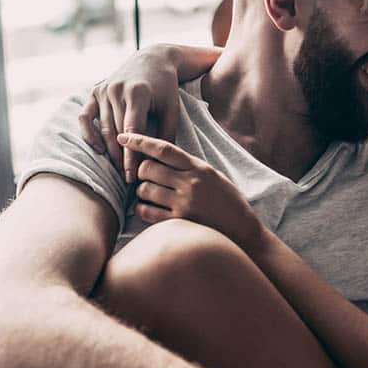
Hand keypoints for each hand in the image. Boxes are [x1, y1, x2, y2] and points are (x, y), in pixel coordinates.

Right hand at [79, 46, 182, 181]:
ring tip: (118, 170)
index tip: (133, 177)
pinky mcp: (94, 91)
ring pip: (103, 128)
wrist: (152, 60)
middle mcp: (117, 90)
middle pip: (117, 133)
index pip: (133, 132)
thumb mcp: (172, 109)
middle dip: (122, 158)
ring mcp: (103, 90)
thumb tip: (163, 163)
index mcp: (138, 93)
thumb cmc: (166, 88)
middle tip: (127, 180)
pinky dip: (89, 134)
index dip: (132, 156)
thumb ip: (167, 134)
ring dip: (109, 151)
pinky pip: (85, 117)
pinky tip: (99, 150)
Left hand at [117, 132, 262, 245]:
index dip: (140, 140)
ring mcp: (184, 203)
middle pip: (148, 168)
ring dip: (142, 191)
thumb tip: (160, 157)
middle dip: (142, 171)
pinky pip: (146, 211)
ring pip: (144, 190)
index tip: (124, 136)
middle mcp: (191, 183)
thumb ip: (190, 167)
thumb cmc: (228, 201)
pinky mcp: (179, 222)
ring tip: (151, 194)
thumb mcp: (214, 176)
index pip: (164, 149)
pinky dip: (142, 209)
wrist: (243, 230)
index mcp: (199, 168)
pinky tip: (149, 208)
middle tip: (147, 177)